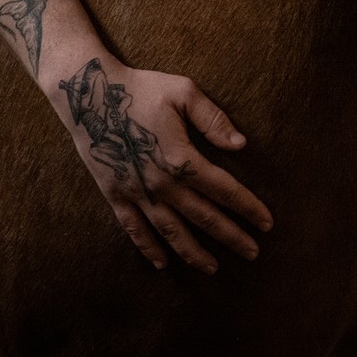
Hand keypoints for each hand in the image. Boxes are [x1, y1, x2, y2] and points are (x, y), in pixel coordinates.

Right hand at [50, 55, 272, 272]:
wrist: (89, 94)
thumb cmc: (141, 88)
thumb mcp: (183, 92)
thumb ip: (213, 118)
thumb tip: (241, 144)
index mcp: (182, 158)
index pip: (224, 190)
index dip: (248, 207)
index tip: (267, 223)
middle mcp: (162, 183)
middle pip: (204, 218)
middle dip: (231, 237)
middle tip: (253, 253)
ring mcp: (137, 192)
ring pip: (171, 232)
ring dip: (194, 252)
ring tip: (213, 268)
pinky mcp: (115, 194)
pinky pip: (134, 230)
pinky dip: (148, 248)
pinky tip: (162, 263)